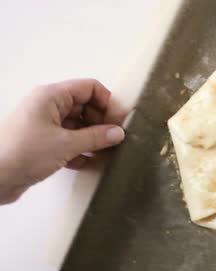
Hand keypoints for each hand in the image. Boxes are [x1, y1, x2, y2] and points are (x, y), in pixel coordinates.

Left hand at [0, 79, 126, 203]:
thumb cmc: (19, 153)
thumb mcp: (66, 145)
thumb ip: (96, 137)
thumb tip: (117, 132)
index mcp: (51, 96)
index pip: (89, 88)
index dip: (107, 102)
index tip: (119, 121)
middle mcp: (47, 107)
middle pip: (86, 106)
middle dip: (102, 122)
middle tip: (115, 139)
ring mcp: (44, 125)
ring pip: (78, 125)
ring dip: (93, 138)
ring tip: (105, 152)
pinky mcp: (42, 144)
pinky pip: (69, 141)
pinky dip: (81, 150)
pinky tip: (88, 162)